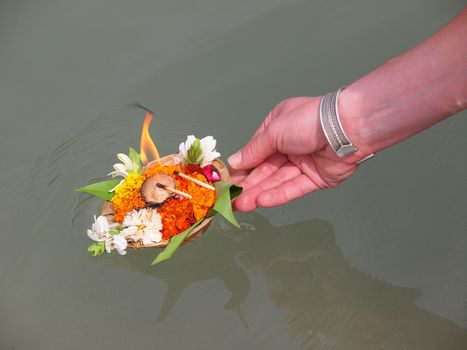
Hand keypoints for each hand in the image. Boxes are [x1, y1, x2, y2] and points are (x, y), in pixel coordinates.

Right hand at [228, 96, 358, 211]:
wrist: (345, 129)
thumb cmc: (307, 121)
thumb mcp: (273, 132)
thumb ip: (253, 150)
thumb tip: (234, 162)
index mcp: (278, 128)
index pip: (255, 151)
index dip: (242, 167)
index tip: (227, 182)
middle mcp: (290, 145)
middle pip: (265, 169)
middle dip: (249, 185)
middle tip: (231, 200)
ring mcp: (303, 163)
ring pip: (277, 181)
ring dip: (259, 193)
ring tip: (241, 205)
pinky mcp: (316, 178)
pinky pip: (293, 188)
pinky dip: (278, 195)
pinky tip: (262, 202)